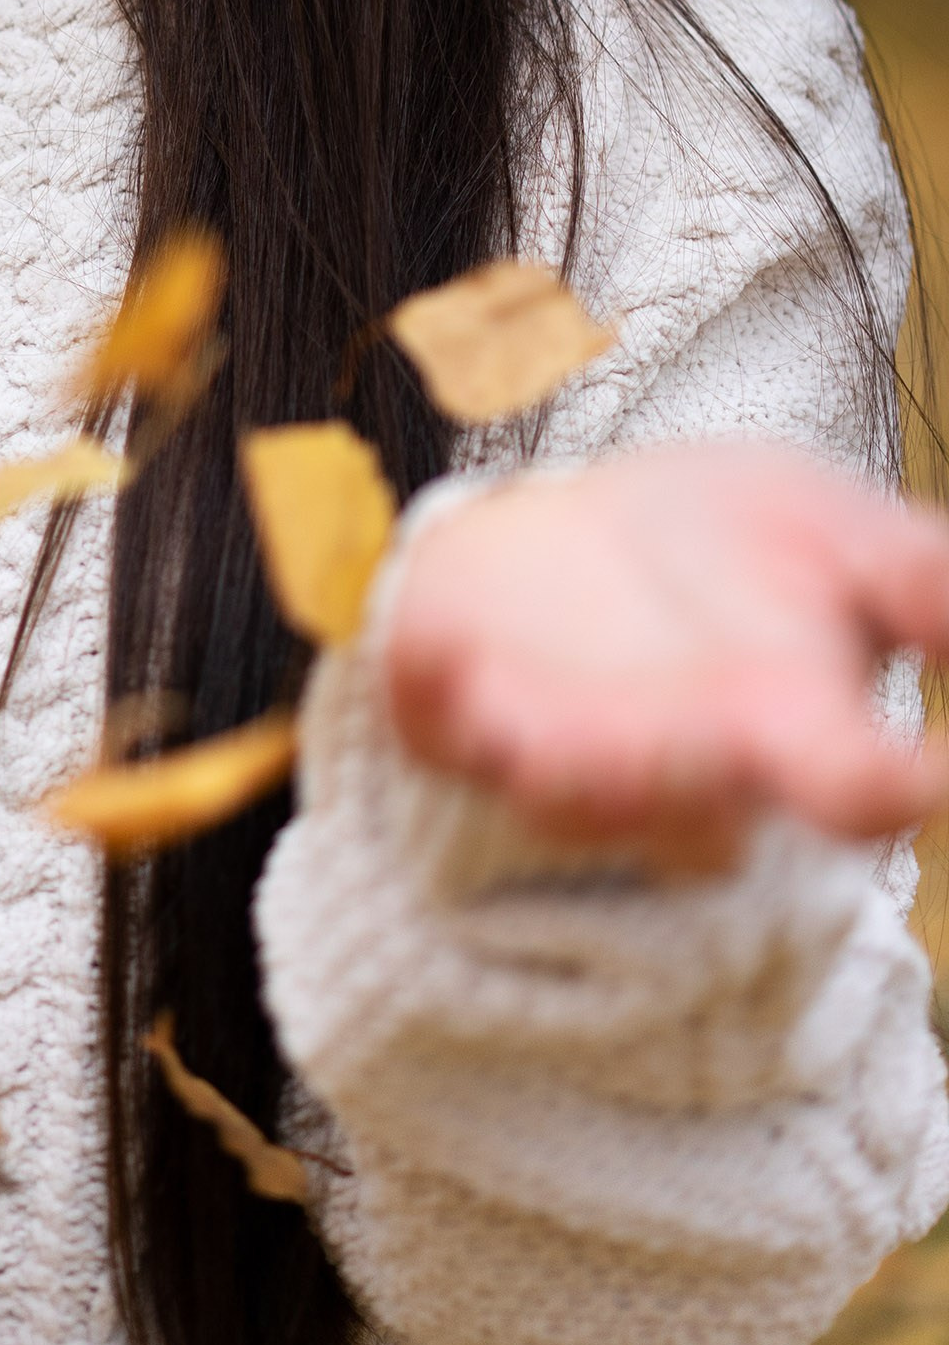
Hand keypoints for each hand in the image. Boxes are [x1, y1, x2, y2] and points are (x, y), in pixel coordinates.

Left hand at [385, 440, 948, 869]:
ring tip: (560, 735)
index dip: (880, 785)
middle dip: (701, 781)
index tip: (912, 776)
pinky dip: (444, 695)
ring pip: (573, 788)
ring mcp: (559, 748)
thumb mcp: (832, 532)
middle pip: (698, 812)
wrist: (568, 535)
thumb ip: (918, 577)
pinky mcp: (450, 711)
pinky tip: (449, 664)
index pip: (852, 786)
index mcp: (790, 730)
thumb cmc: (724, 553)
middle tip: (738, 742)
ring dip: (575, 764)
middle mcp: (678, 765)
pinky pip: (442, 717)